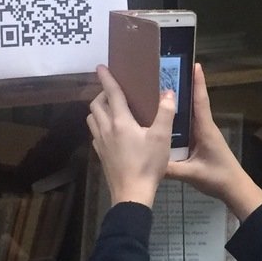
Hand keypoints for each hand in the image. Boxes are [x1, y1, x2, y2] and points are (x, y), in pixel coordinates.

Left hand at [87, 66, 174, 207]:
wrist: (132, 193)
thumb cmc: (148, 164)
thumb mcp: (162, 137)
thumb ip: (166, 113)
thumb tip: (168, 93)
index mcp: (120, 121)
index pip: (111, 93)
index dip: (106, 78)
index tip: (100, 67)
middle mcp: (106, 129)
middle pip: (96, 104)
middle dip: (102, 94)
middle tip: (114, 92)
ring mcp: (100, 143)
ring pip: (92, 119)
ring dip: (98, 110)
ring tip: (111, 109)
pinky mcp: (100, 154)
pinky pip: (95, 133)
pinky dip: (100, 126)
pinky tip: (111, 132)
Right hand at [166, 64, 261, 218]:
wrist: (234, 189)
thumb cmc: (218, 178)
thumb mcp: (192, 173)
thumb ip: (171, 168)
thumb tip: (148, 161)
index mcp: (205, 129)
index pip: (201, 101)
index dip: (198, 83)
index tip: (195, 64)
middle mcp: (204, 127)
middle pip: (194, 103)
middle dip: (183, 87)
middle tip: (166, 73)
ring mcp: (203, 134)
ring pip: (190, 114)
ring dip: (179, 102)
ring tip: (160, 90)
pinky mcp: (200, 141)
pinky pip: (188, 125)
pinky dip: (178, 118)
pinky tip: (165, 118)